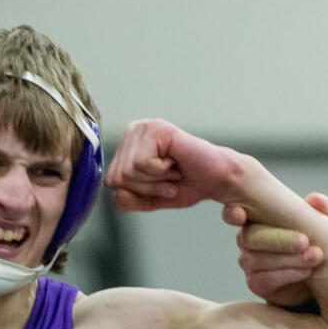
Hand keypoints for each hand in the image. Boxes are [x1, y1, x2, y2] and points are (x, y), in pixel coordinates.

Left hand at [105, 119, 245, 211]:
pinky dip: (162, 171)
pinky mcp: (157, 129)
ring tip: (173, 169)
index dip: (137, 191)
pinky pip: (142, 164)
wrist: (217, 179)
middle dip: (146, 186)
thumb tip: (117, 193)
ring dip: (156, 180)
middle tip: (169, 177)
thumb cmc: (185, 185)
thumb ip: (129, 201)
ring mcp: (144, 127)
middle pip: (118, 177)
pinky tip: (175, 161)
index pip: (111, 181)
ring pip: (129, 172)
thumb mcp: (149, 199)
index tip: (159, 182)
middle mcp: (133, 131)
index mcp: (127, 146)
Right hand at [223, 192, 327, 306]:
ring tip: (315, 257)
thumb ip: (318, 211)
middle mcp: (247, 239)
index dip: (232, 213)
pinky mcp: (255, 283)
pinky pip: (265, 279)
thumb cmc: (315, 243)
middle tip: (304, 241)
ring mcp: (249, 262)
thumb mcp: (320, 225)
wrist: (320, 278)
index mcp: (256, 218)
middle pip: (251, 237)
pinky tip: (307, 272)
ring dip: (289, 259)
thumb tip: (316, 200)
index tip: (240, 214)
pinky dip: (288, 274)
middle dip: (278, 239)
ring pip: (259, 259)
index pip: (234, 213)